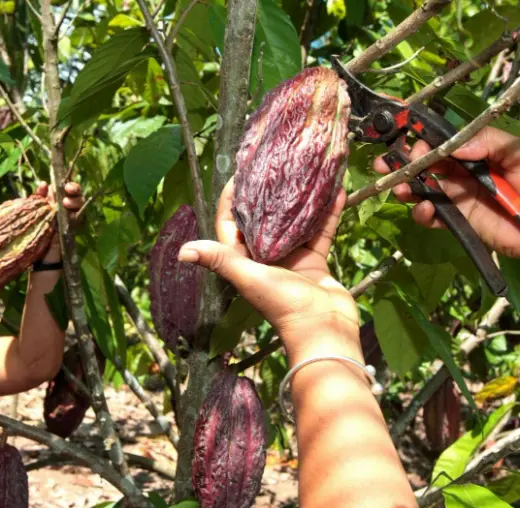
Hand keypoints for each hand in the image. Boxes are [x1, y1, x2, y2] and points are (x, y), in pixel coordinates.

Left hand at [37, 181, 84, 262]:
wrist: (40, 259)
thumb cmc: (33, 236)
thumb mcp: (32, 213)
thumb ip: (38, 198)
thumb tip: (44, 183)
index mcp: (52, 202)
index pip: (62, 188)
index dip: (64, 183)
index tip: (60, 183)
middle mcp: (63, 208)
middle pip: (74, 193)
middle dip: (74, 189)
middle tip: (69, 190)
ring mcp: (70, 218)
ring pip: (79, 204)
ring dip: (75, 201)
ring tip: (67, 203)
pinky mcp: (74, 228)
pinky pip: (79, 218)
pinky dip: (77, 214)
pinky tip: (72, 214)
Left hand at [178, 179, 362, 364]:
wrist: (323, 329)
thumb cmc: (282, 305)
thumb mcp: (248, 278)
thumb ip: (220, 260)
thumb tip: (181, 252)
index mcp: (244, 260)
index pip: (231, 224)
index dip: (231, 200)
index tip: (238, 175)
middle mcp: (265, 257)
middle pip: (263, 218)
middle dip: (267, 193)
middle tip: (274, 165)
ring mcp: (291, 258)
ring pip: (294, 221)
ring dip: (300, 199)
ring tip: (305, 172)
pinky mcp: (315, 260)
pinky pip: (320, 230)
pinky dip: (328, 212)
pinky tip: (337, 190)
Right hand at [373, 126, 519, 261]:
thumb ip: (488, 142)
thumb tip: (454, 145)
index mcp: (476, 150)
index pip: (442, 140)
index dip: (421, 136)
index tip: (404, 132)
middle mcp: (462, 171)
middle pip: (424, 162)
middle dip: (404, 161)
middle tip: (391, 162)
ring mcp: (458, 196)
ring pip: (422, 187)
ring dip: (406, 185)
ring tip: (401, 188)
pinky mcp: (457, 220)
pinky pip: (431, 214)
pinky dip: (421, 212)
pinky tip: (424, 209)